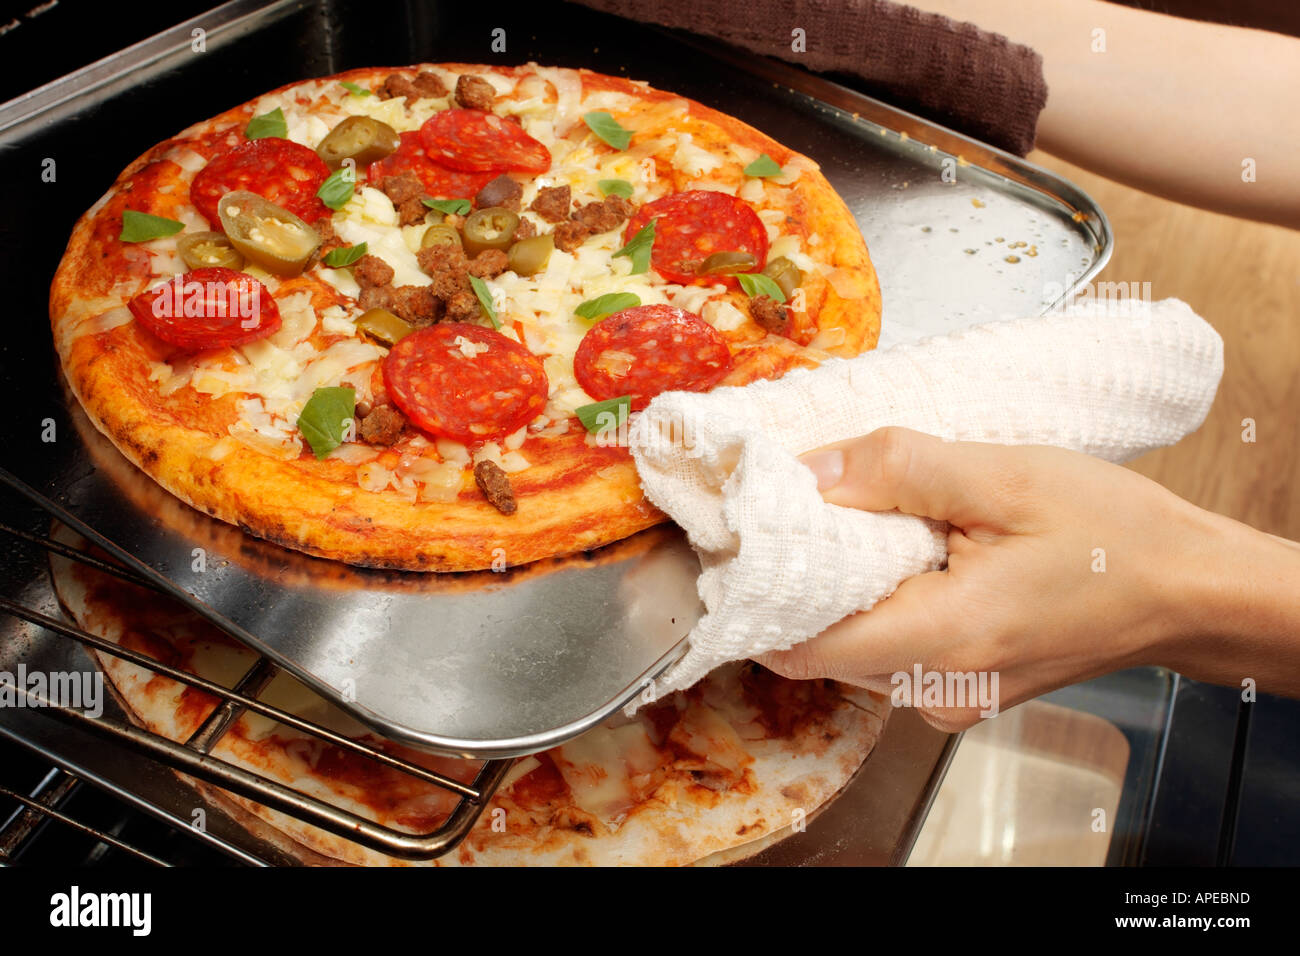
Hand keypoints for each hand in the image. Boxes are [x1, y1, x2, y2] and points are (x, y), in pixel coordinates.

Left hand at [756, 427, 1299, 730]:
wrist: (1185, 590)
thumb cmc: (1114, 534)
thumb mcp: (1006, 476)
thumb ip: (900, 470)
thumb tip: (811, 470)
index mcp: (943, 639)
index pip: (799, 645)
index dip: (760, 591)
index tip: (751, 533)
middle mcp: (935, 687)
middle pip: (818, 645)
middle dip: (798, 578)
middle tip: (804, 505)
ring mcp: (947, 696)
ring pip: (850, 646)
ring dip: (840, 587)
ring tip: (861, 519)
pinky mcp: (959, 686)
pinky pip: (888, 647)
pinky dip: (878, 601)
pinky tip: (903, 552)